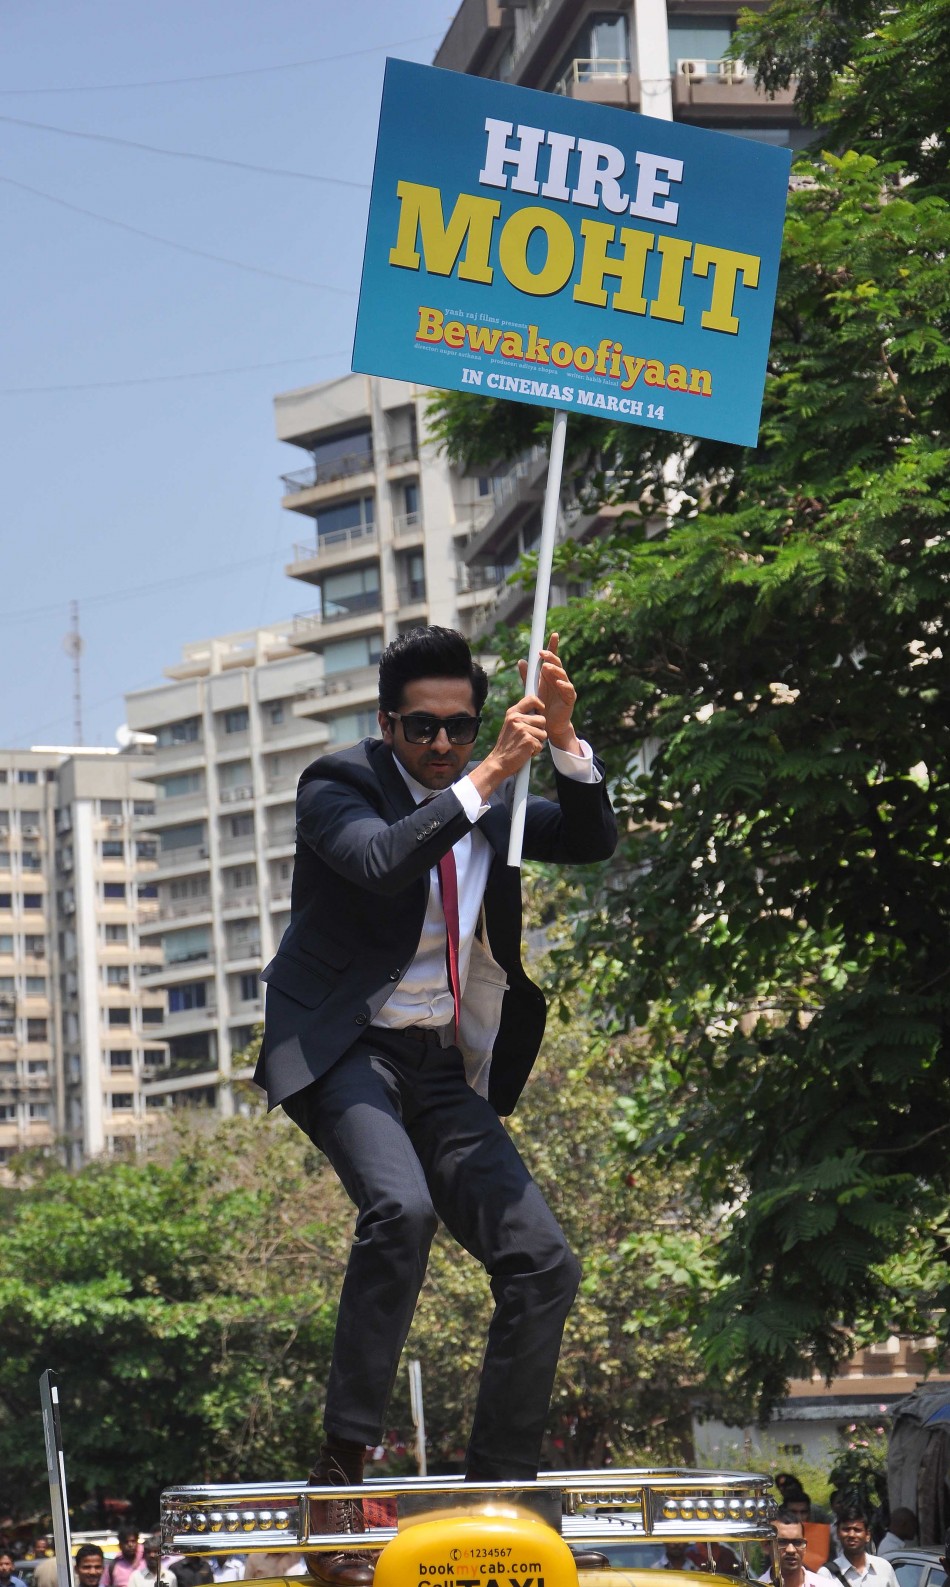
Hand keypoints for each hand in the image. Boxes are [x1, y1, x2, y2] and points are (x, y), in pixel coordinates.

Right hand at [468, 695, 546, 798]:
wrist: (499, 762)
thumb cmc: (507, 745)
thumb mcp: (511, 725)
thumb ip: (522, 716)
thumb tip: (539, 708)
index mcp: (512, 713)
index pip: (532, 699)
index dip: (540, 705)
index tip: (540, 711)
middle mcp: (517, 719)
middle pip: (542, 719)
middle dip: (539, 730)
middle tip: (527, 737)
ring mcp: (522, 729)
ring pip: (543, 733)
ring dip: (537, 742)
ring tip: (525, 745)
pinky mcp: (528, 740)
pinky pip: (541, 745)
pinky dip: (535, 751)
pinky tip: (525, 752)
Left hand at [518, 632, 580, 753]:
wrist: (548, 724)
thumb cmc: (542, 706)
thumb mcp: (532, 689)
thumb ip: (527, 676)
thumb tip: (521, 661)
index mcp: (550, 675)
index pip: (552, 658)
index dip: (553, 646)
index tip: (554, 634)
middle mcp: (559, 678)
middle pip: (557, 664)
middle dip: (551, 656)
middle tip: (542, 652)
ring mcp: (565, 688)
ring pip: (562, 674)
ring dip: (555, 670)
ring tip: (546, 667)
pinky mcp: (569, 698)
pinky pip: (568, 689)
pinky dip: (563, 685)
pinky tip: (558, 682)